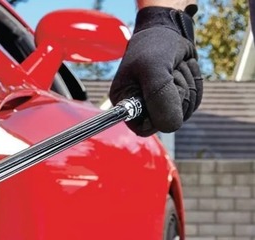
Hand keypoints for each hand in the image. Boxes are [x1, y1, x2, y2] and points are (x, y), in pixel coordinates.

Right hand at [110, 6, 202, 136]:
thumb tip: (172, 126)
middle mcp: (141, 106)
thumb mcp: (154, 69)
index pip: (143, 128)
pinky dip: (195, 83)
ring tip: (177, 67)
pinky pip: (193, 101)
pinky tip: (184, 68)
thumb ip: (160, 98)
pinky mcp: (175, 97)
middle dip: (178, 93)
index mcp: (125, 102)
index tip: (165, 93)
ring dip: (188, 85)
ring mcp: (160, 103)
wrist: (168, 31)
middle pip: (169, 120)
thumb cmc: (154, 46)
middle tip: (172, 72)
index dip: (159, 116)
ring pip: (184, 111)